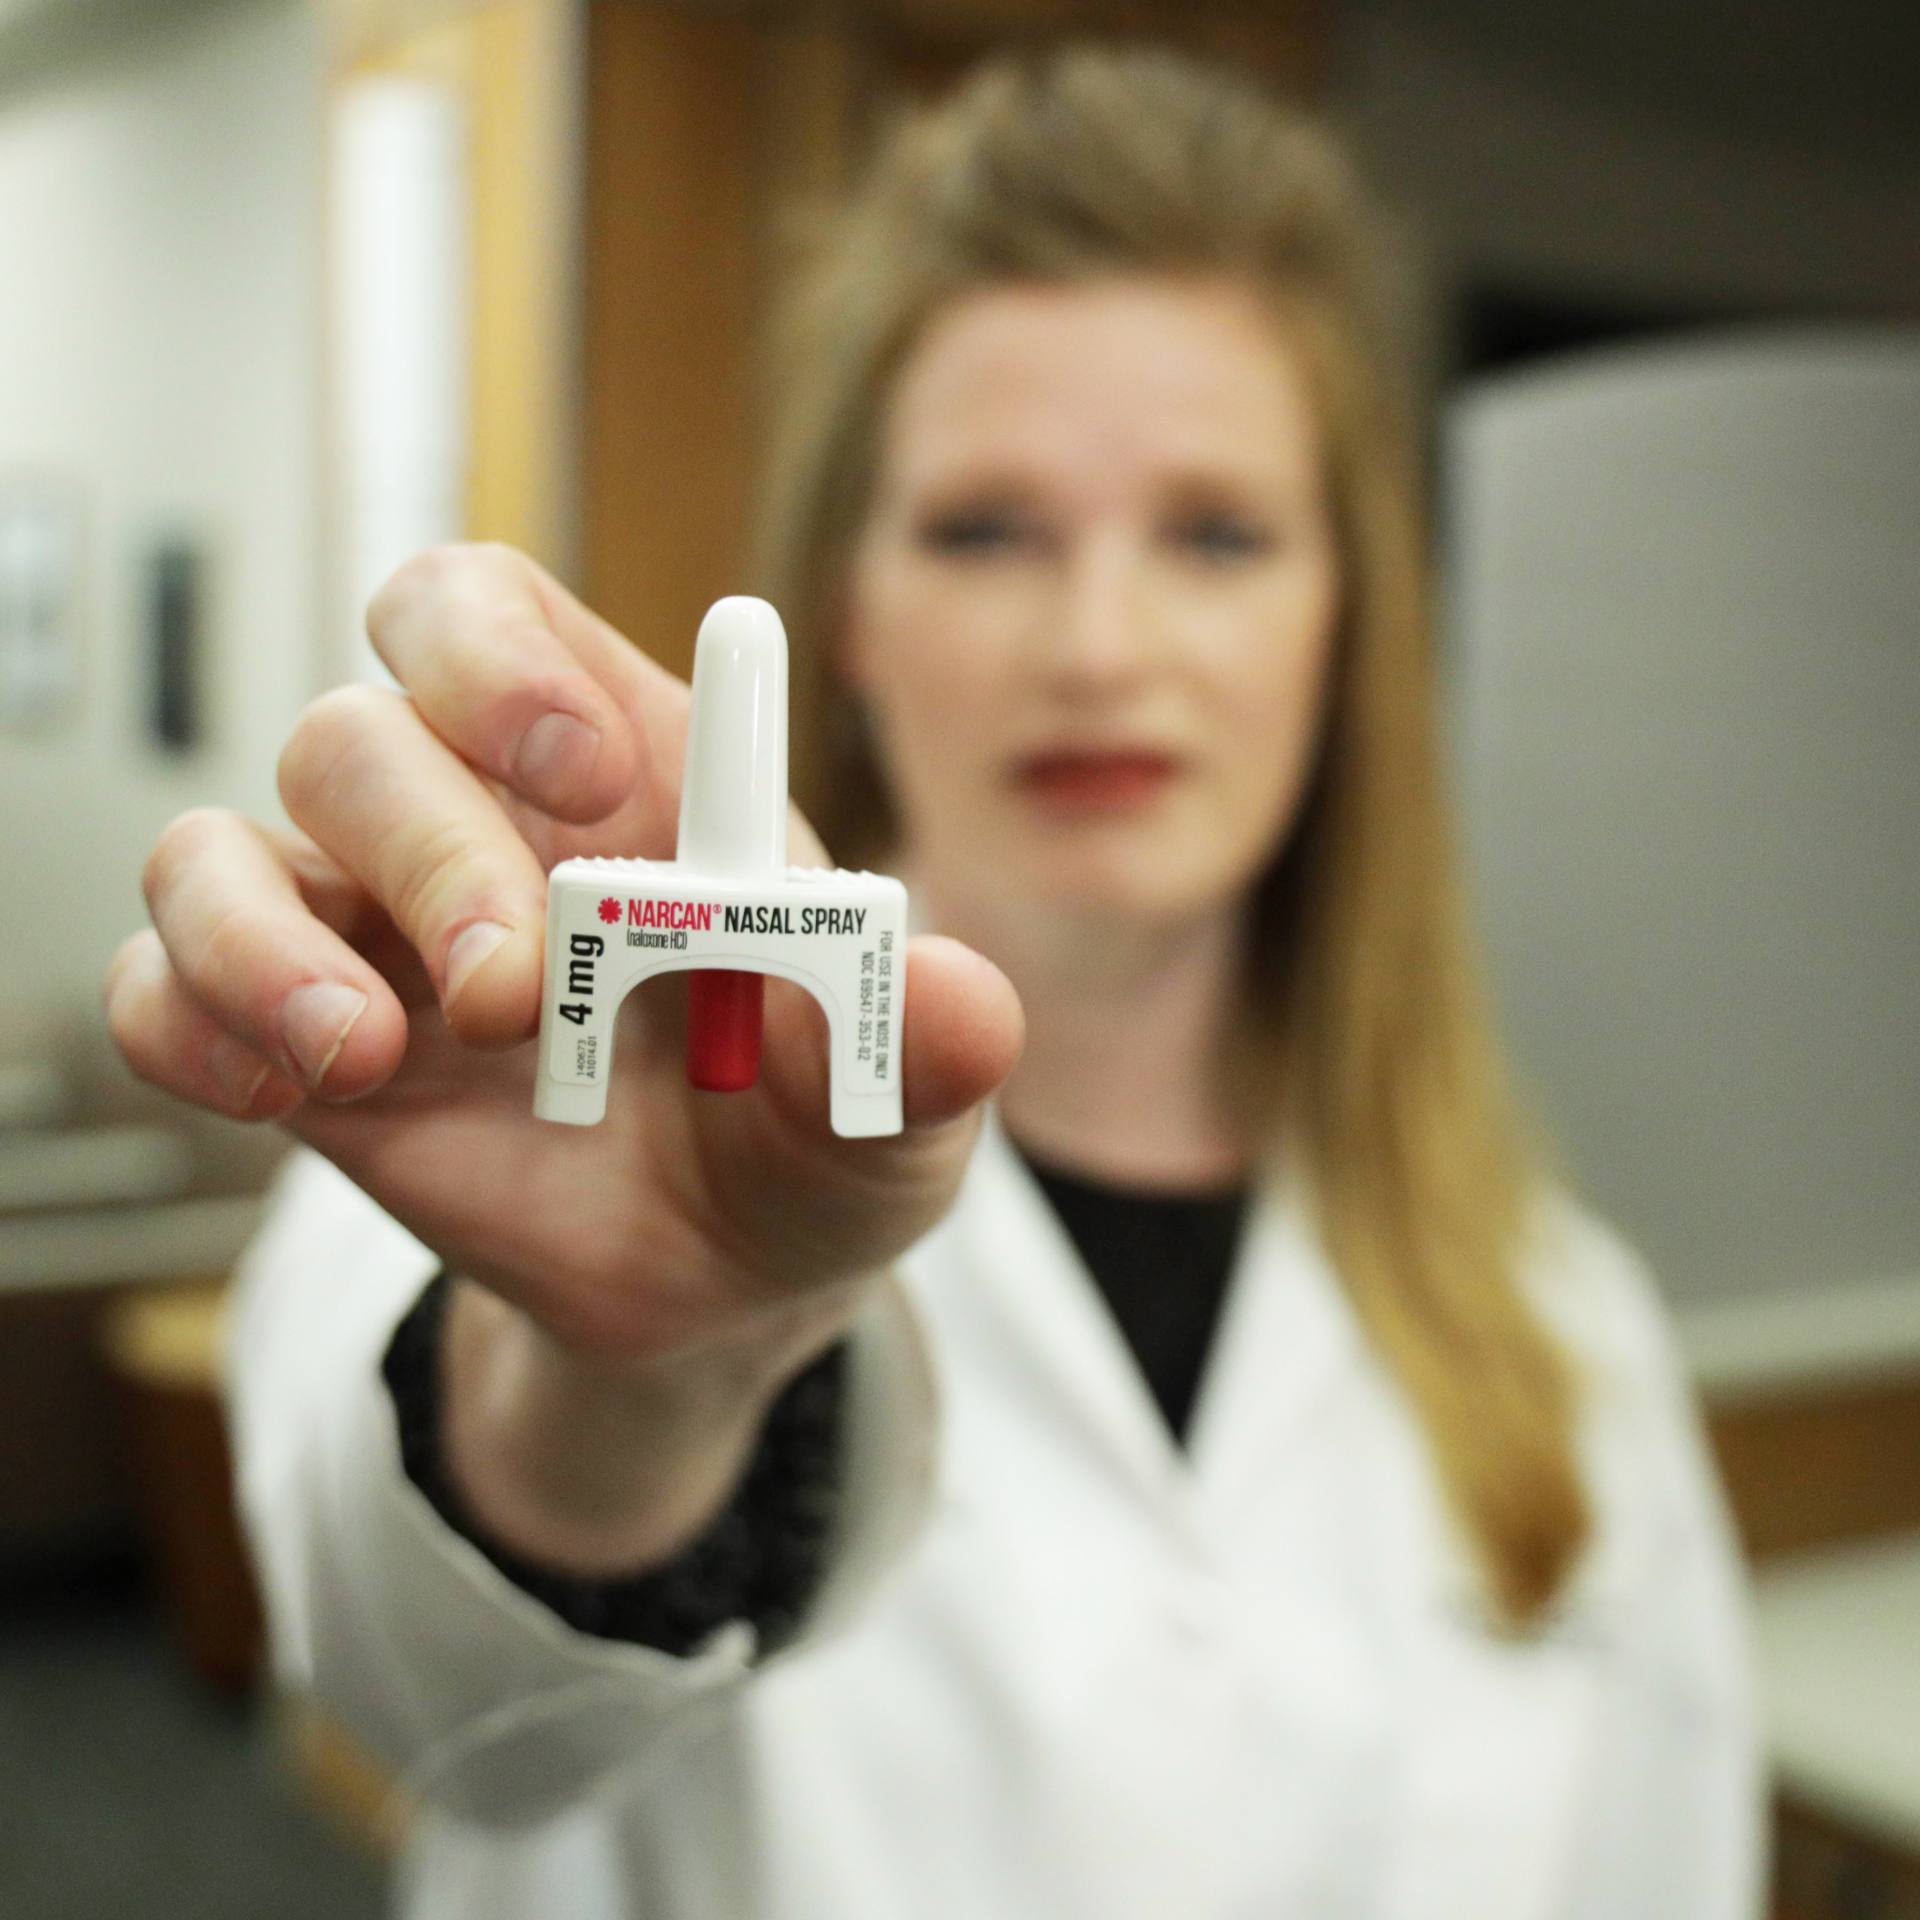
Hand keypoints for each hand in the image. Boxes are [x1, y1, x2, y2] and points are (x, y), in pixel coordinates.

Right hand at [108, 543, 1022, 1396]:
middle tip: (514, 983)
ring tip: (372, 1054)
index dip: (504, 655)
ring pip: (221, 847)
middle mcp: (474, 827)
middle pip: (361, 731)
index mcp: (624, 777)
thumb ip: (930, 1046)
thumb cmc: (813, 1143)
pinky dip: (195, 1027)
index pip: (493, 614)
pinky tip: (297, 1097)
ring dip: (272, 942)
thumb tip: (955, 1001)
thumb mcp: (900, 1109)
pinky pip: (162, 992)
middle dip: (429, 845)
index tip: (587, 770)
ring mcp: (368, 935)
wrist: (728, 1285)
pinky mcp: (295, 1047)